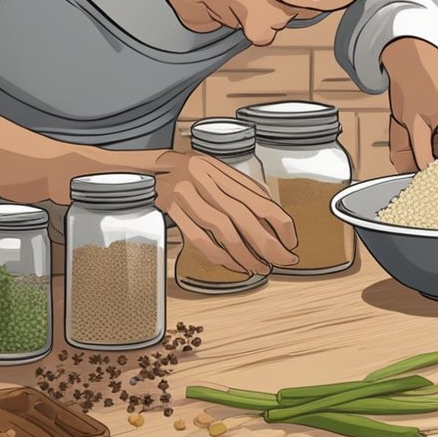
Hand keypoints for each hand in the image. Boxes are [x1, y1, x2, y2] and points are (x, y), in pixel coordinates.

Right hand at [151, 150, 298, 274]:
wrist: (145, 168)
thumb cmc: (187, 174)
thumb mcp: (215, 173)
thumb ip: (240, 191)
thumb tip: (273, 221)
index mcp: (222, 170)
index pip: (259, 198)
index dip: (280, 222)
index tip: (292, 242)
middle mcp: (206, 179)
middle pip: (244, 216)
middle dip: (268, 243)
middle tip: (283, 261)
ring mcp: (187, 194)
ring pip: (223, 229)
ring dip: (245, 254)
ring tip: (260, 268)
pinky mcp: (171, 209)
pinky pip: (199, 238)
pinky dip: (220, 255)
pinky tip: (234, 265)